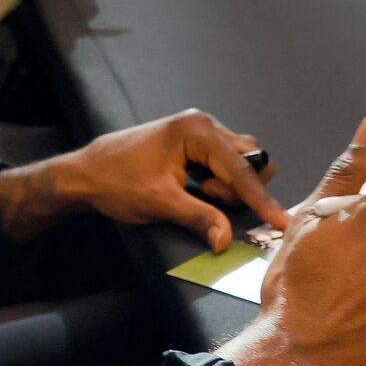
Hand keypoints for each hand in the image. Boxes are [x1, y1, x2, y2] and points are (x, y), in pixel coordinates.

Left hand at [11, 109, 291, 251]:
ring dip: (229, 186)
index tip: (281, 222)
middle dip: (239, 188)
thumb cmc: (116, 182)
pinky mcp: (193, 145)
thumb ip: (199, 218)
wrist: (84, 174)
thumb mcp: (160, 203)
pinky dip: (220, 182)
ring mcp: (199, 133)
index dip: (262, 198)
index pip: (242, 168)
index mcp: (198, 130)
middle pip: (250, 158)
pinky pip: (224, 164)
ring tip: (199, 196)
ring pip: (239, 162)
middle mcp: (203, 125)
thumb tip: (225, 240)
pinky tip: (199, 192)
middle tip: (209, 200)